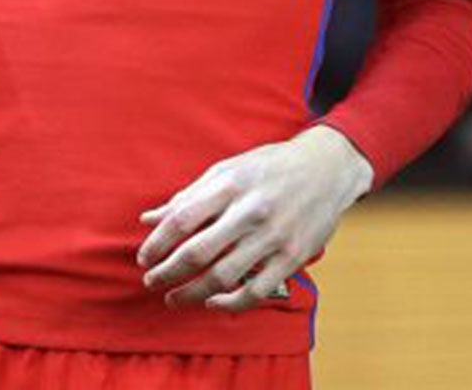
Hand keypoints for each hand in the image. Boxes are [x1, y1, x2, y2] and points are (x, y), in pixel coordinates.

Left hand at [136, 126, 374, 310]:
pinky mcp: (292, 257)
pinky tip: (213, 303)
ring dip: (192, 294)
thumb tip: (148, 219)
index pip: (181, 220)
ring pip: (223, 277)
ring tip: (175, 298)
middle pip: (198, 253)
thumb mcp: (228, 170)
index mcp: (230, 184)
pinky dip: (230, 303)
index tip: (144, 258)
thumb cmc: (270, 168)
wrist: (327, 168)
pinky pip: (256, 291)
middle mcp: (250, 210)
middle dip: (167, 274)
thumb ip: (189, 196)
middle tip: (152, 282)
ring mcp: (273, 236)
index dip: (157, 244)